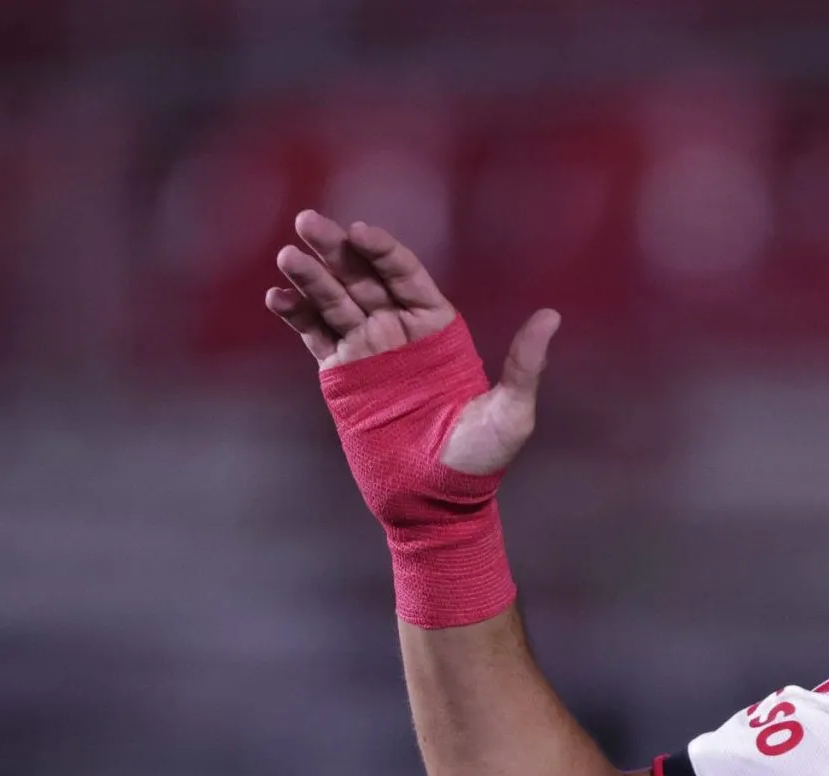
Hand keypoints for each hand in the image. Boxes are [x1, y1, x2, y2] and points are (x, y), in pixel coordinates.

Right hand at [264, 211, 558, 475]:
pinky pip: (316, 336)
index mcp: (438, 327)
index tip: (360, 231)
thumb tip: (551, 316)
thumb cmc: (480, 459)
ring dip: (309, 277)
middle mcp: (400, 330)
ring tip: (286, 257)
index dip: (382, 250)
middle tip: (307, 221)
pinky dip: (296, 315)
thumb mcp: (511, 412)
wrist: (436, 501)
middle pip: (362, 278)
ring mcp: (368, 351)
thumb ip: (524, 364)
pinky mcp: (342, 377)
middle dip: (334, 249)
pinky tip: (276, 297)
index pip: (406, 275)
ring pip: (333, 301)